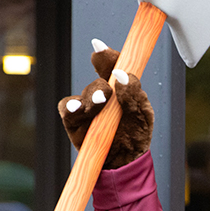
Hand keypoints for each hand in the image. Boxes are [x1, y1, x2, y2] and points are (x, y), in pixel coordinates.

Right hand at [58, 40, 153, 168]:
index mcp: (121, 89)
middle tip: (106, 94)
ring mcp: (87, 108)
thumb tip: (122, 75)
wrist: (125, 163)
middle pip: (98, 81)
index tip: (99, 47)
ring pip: (83, 95)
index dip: (107, 56)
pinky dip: (70, 107)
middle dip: (101, 85)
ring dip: (90, 98)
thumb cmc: (136, 136)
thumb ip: (135, 95)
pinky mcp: (74, 122)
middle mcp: (103, 95)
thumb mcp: (143, 116)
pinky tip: (76, 109)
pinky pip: (66, 110)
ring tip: (99, 103)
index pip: (113, 67)